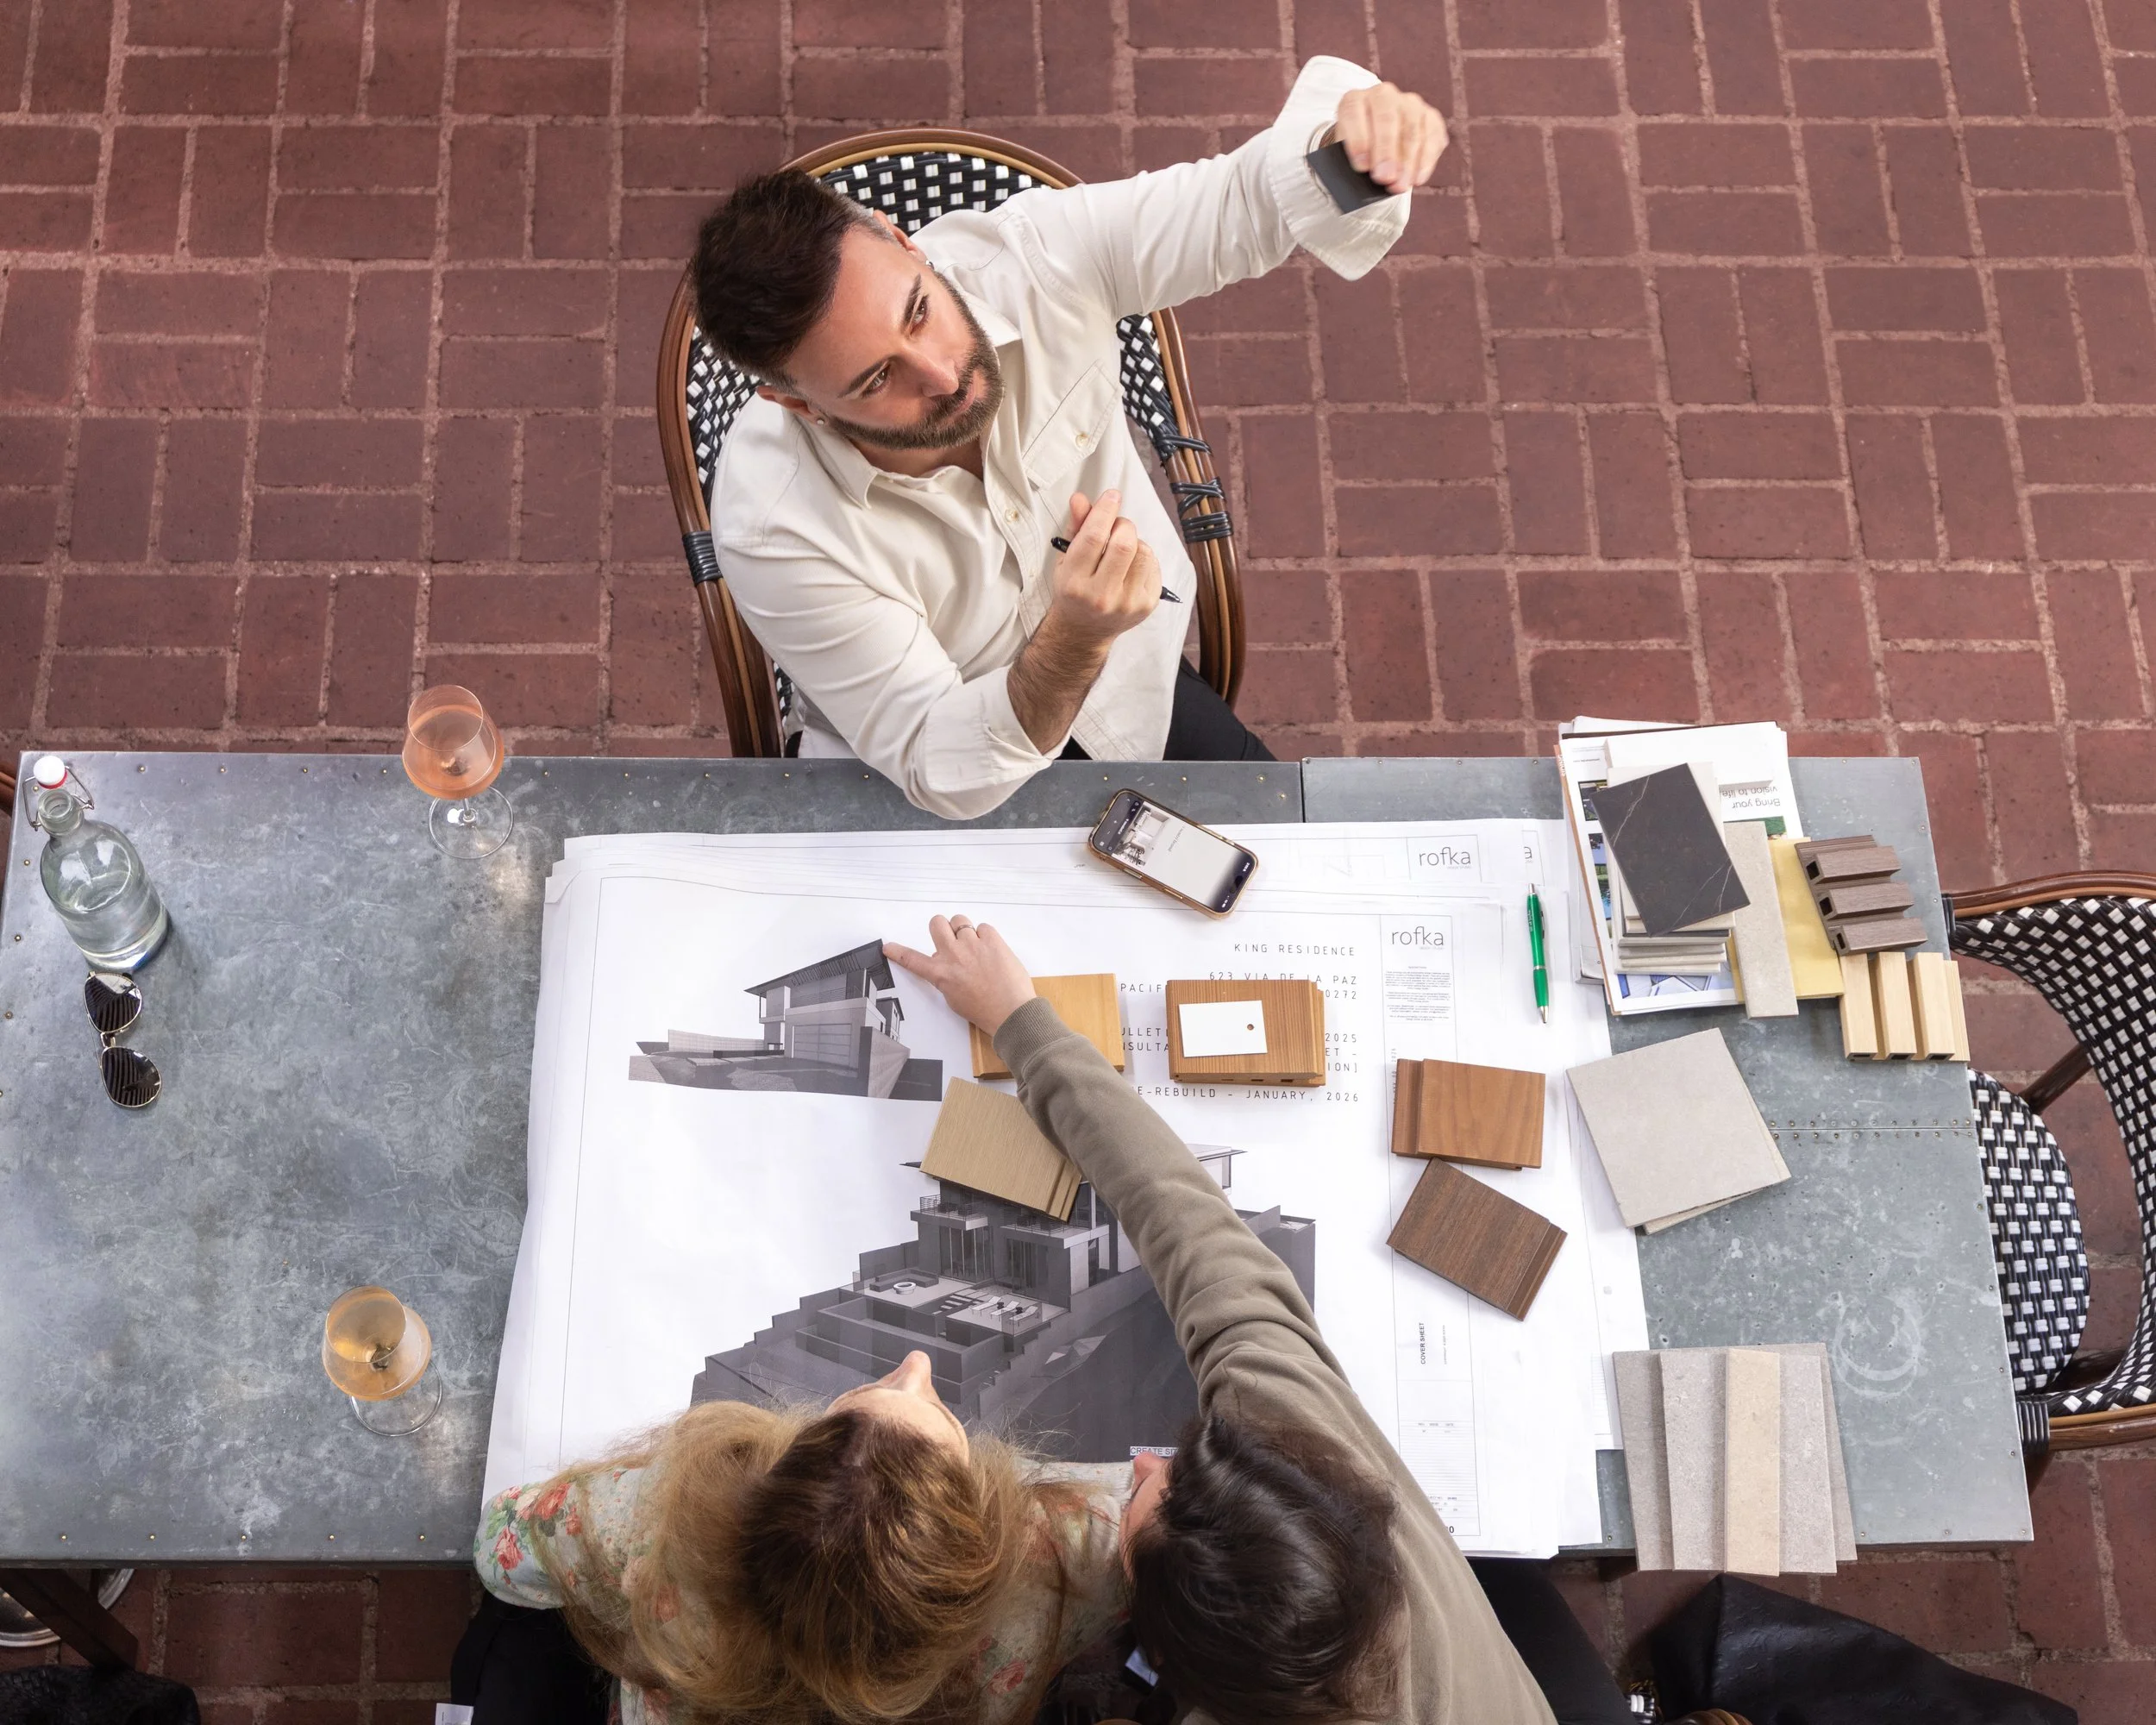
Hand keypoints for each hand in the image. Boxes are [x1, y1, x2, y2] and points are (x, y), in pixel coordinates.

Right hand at [884, 916, 1037, 1039]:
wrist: (1011, 1012)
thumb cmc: (984, 1010)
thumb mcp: (954, 998)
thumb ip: (945, 976)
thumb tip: (946, 960)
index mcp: (940, 973)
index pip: (912, 959)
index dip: (898, 952)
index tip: (889, 947)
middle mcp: (952, 955)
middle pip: (937, 923)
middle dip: (942, 928)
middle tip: (951, 939)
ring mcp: (972, 944)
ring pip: (960, 920)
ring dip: (964, 930)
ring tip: (975, 946)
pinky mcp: (992, 939)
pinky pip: (983, 927)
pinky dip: (985, 936)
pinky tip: (991, 951)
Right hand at [1046, 490, 1160, 650]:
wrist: (1084, 631)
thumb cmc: (1074, 590)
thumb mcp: (1066, 560)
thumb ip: (1076, 528)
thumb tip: (1081, 499)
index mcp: (1074, 583)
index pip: (1094, 538)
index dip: (1105, 511)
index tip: (1112, 496)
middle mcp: (1101, 596)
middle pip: (1123, 544)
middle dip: (1122, 525)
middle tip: (1116, 527)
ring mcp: (1127, 603)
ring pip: (1143, 552)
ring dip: (1135, 541)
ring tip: (1123, 549)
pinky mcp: (1146, 605)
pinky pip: (1154, 566)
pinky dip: (1144, 557)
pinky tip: (1131, 566)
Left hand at [1332, 82, 1448, 192]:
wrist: (1377, 142)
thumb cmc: (1359, 151)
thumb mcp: (1346, 155)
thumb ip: (1351, 162)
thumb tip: (1365, 175)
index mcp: (1354, 100)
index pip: (1353, 112)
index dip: (1358, 139)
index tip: (1362, 167)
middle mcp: (1382, 95)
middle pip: (1387, 118)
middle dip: (1386, 152)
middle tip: (1385, 178)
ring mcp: (1409, 103)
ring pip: (1411, 129)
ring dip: (1407, 161)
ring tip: (1400, 185)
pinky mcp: (1430, 116)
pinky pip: (1432, 136)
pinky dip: (1425, 160)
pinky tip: (1417, 178)